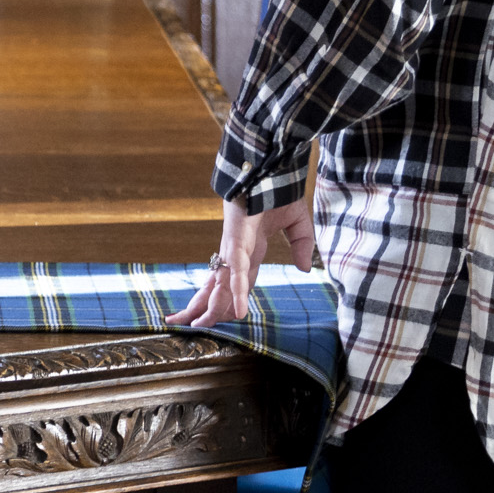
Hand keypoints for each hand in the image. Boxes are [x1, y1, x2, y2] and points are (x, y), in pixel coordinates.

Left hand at [168, 194, 314, 326]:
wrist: (272, 165)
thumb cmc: (279, 190)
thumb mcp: (298, 225)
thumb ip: (301, 247)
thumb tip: (305, 270)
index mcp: (251, 250)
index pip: (239, 281)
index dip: (231, 299)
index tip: (226, 316)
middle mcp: (238, 251)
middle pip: (220, 286)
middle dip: (205, 306)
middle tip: (189, 326)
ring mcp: (235, 245)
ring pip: (222, 283)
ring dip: (211, 306)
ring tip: (198, 327)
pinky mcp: (238, 238)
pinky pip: (238, 270)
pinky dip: (237, 291)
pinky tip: (237, 311)